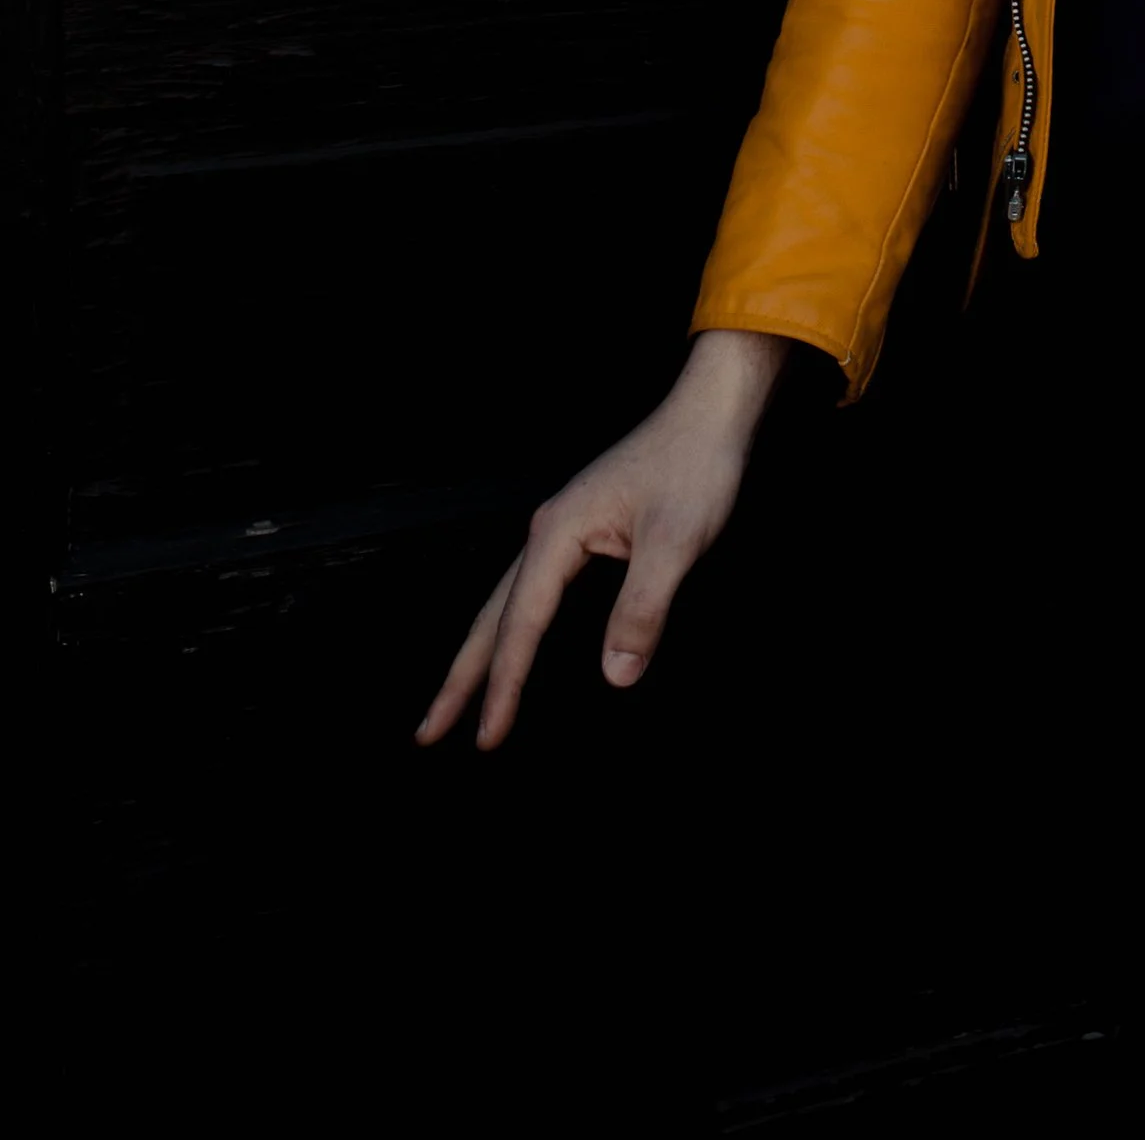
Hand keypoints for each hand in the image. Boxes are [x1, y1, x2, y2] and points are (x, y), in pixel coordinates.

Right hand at [416, 328, 787, 749]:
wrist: (712, 409)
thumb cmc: (696, 466)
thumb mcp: (677, 542)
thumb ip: (642, 609)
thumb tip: (614, 676)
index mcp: (559, 533)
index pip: (521, 625)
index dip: (505, 685)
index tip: (487, 738)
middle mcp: (548, 530)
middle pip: (491, 616)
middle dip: (460, 678)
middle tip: (428, 734)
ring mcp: (562, 527)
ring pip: (506, 602)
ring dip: (480, 654)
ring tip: (453, 703)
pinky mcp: (582, 527)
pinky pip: (532, 590)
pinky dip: (513, 627)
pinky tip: (514, 644)